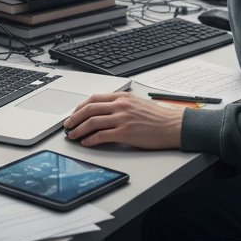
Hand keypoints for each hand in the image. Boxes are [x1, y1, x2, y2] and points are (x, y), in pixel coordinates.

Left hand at [64, 92, 183, 149]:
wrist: (172, 125)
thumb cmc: (158, 117)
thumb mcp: (137, 103)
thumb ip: (121, 105)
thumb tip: (105, 112)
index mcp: (122, 97)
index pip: (94, 98)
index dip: (80, 106)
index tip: (74, 113)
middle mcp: (120, 106)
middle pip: (89, 109)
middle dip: (75, 118)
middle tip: (68, 125)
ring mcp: (121, 119)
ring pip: (92, 122)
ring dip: (78, 129)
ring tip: (73, 135)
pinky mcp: (124, 133)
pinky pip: (101, 136)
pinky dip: (90, 139)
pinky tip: (86, 142)